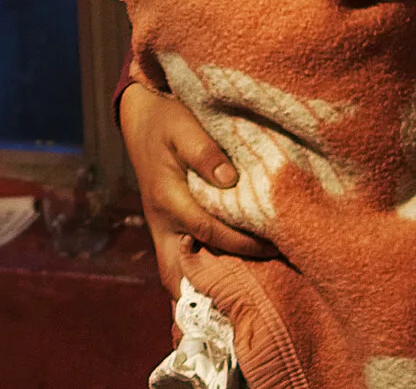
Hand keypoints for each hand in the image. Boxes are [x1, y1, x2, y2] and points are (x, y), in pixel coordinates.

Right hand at [118, 82, 273, 290]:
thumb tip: (229, 179)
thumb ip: (204, 151)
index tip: (274, 245)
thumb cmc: (166, 120)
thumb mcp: (184, 125)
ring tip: (240, 296)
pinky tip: (228, 275)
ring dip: (200, 287)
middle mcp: (162, 222)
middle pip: (177, 273)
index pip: (209, 232)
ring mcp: (161, 228)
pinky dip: (198, 274)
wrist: (141, 117)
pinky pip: (180, 260)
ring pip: (175, 272)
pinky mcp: (167, 226)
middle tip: (245, 298)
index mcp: (168, 199)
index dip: (242, 243)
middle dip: (207, 291)